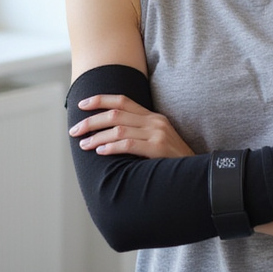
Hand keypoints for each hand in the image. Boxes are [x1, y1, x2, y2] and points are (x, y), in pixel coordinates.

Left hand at [68, 94, 193, 158]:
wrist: (198, 171)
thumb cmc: (172, 160)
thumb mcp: (157, 140)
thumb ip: (138, 133)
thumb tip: (109, 134)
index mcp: (153, 116)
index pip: (122, 100)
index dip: (100, 100)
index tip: (82, 104)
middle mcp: (154, 121)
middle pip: (115, 113)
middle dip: (91, 120)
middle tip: (74, 129)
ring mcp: (157, 134)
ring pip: (118, 129)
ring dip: (96, 136)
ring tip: (83, 144)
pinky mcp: (158, 148)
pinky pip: (128, 144)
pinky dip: (110, 147)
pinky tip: (100, 151)